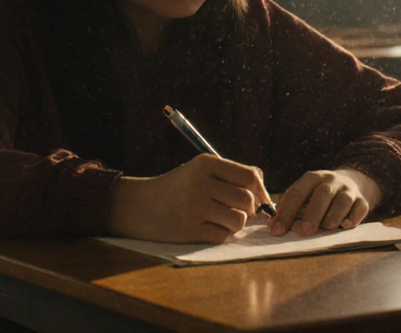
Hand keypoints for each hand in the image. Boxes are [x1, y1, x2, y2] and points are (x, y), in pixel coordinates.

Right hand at [107, 154, 269, 243]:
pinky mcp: (189, 229)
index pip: (249, 176)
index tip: (259, 198)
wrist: (139, 206)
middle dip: (250, 209)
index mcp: (205, 164)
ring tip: (225, 220)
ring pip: (238, 219)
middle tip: (240, 211)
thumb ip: (230, 173)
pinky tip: (211, 228)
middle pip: (246, 199)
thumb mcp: (199, 171)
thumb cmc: (177, 188)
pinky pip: (223, 235)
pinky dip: (223, 234)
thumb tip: (261, 182)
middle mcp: (200, 183)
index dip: (260, 190)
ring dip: (237, 223)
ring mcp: (194, 207)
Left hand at [269, 168, 381, 236]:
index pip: (297, 193)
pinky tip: (344, 227)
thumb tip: (273, 226)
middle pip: (322, 195)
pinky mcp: (363, 201)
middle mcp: (331, 181)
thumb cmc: (321, 193)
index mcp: (312, 178)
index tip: (276, 230)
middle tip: (303, 232)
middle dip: (312, 214)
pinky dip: (351, 220)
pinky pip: (359, 210)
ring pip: (342, 202)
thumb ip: (290, 205)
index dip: (286, 212)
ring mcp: (348, 191)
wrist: (354, 181)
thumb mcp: (306, 191)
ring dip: (333, 216)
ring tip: (325, 228)